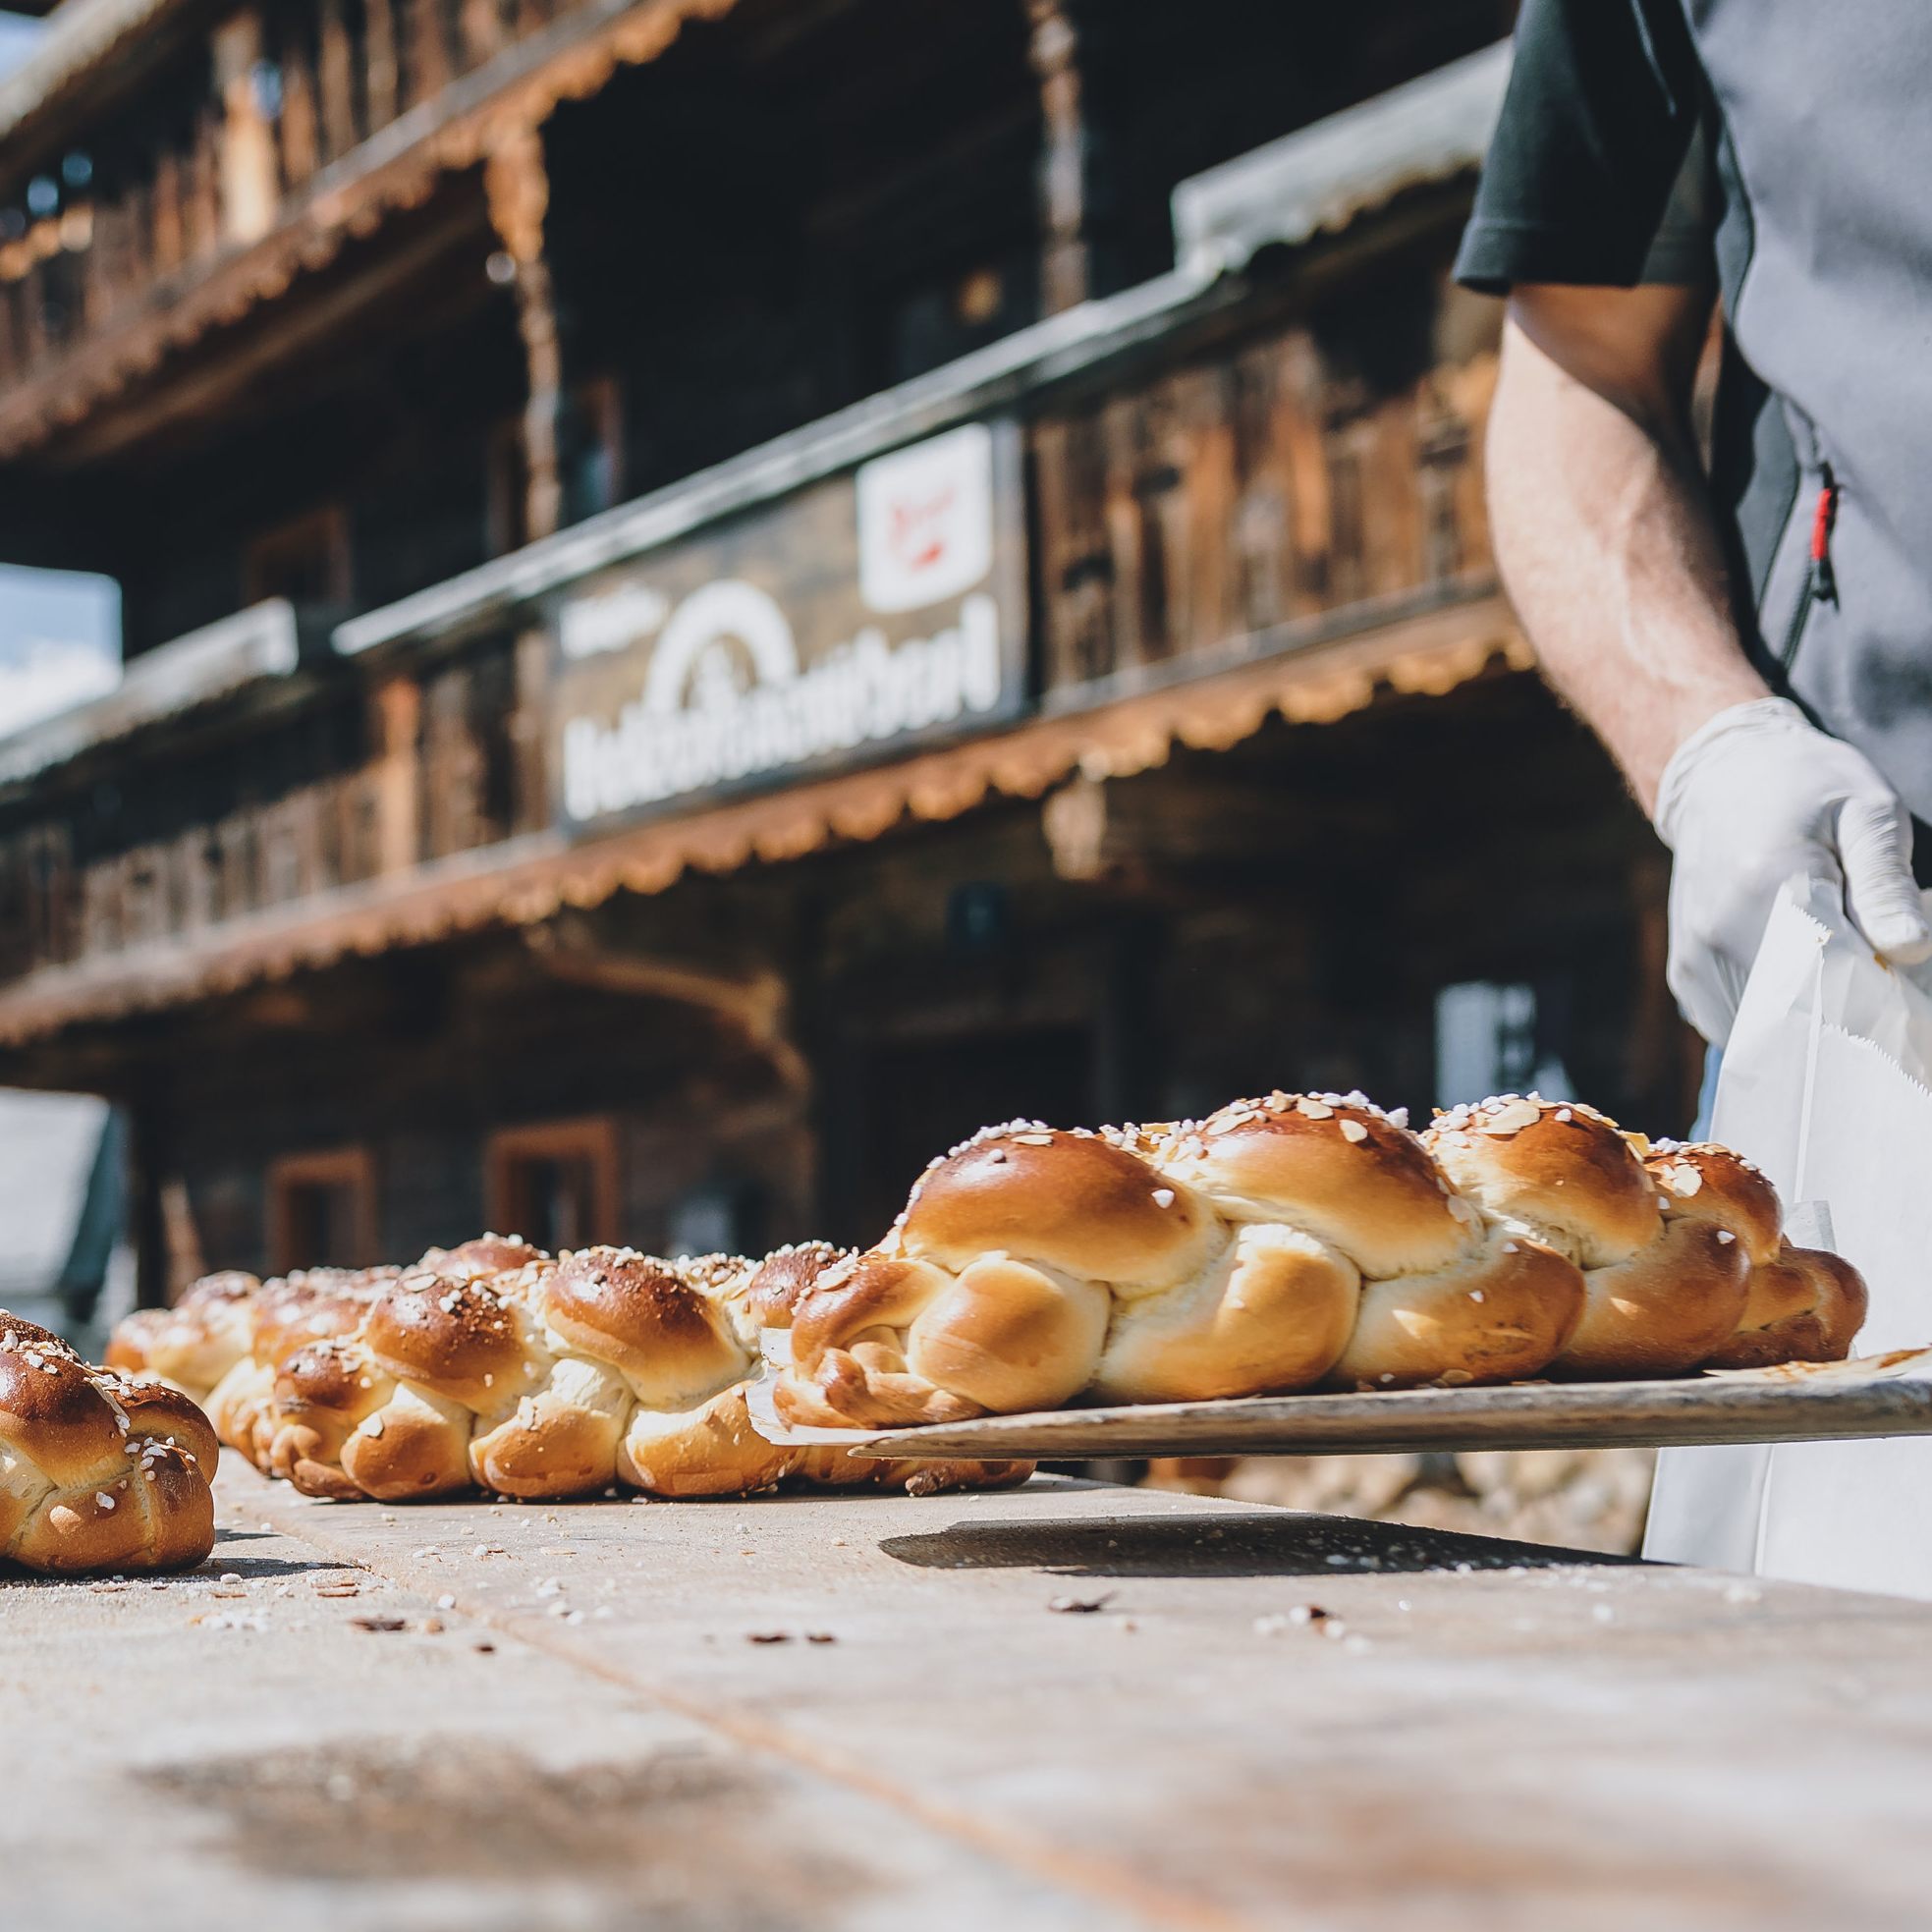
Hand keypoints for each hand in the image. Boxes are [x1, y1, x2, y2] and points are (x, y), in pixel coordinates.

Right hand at [1655, 697, 1931, 1043]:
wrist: (1722, 776)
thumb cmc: (1808, 788)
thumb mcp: (1867, 812)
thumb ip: (1885, 881)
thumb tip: (1910, 948)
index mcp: (1768, 884)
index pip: (1835, 975)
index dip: (1879, 992)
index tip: (1898, 980)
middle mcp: (1720, 930)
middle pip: (1799, 1014)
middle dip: (1847, 1013)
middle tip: (1872, 977)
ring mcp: (1696, 957)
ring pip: (1766, 1032)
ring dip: (1807, 1022)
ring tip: (1831, 973)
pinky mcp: (1686, 974)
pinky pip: (1735, 1026)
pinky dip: (1772, 1021)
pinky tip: (1793, 984)